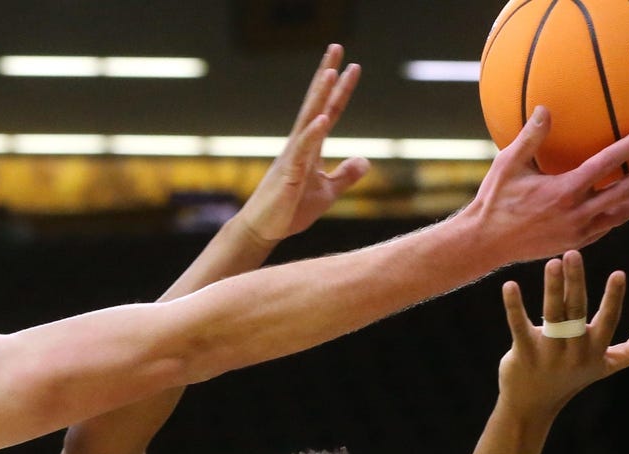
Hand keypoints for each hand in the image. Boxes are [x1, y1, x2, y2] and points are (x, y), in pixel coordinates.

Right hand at [234, 44, 370, 245]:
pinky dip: (312, 134)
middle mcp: (299, 146)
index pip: (329, 112)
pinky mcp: (288, 175)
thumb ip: (345, 175)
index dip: (341, 90)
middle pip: (316, 104)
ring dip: (319, 97)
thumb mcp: (327, 192)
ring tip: (330, 72)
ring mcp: (292, 158)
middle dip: (326, 76)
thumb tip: (365, 160)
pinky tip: (321, 118)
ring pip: (308, 121)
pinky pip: (302, 151)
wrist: (263, 230)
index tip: (352, 65)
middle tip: (336, 47)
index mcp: (309, 148)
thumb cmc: (290, 211)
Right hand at [465, 107, 628, 264]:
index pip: (606, 164)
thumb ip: (530, 137)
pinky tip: (628, 207)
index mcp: (563, 191)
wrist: (485, 243)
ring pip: (622, 214)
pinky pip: (607, 227)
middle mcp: (576, 213)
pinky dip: (622, 215)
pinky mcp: (575, 243)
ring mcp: (578, 231)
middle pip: (625, 191)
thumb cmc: (494, 201)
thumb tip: (545, 107)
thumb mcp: (507, 165)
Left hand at [497, 250, 628, 415]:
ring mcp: (548, 352)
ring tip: (552, 262)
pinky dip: (514, 305)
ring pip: (552, 315)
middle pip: (577, 311)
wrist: (533, 406)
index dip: (613, 298)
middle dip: (576, 282)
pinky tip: (509, 285)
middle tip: (572, 254)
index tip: (618, 274)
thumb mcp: (603, 367)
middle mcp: (574, 350)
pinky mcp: (524, 353)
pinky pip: (518, 326)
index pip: (608, 320)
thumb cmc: (570, 380)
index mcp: (594, 349)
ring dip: (552, 287)